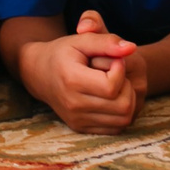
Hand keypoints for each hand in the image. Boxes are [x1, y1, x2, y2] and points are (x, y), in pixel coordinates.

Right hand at [19, 14, 144, 131]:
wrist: (39, 74)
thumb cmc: (62, 53)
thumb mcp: (81, 40)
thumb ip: (106, 41)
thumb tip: (131, 47)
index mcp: (72, 80)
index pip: (112, 86)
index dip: (120, 71)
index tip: (114, 60)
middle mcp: (73, 104)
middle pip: (122, 106)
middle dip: (127, 87)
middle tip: (118, 74)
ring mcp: (76, 119)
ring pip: (123, 119)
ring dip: (127, 101)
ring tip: (116, 86)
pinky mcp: (80, 127)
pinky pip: (115, 128)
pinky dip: (120, 114)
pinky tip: (111, 98)